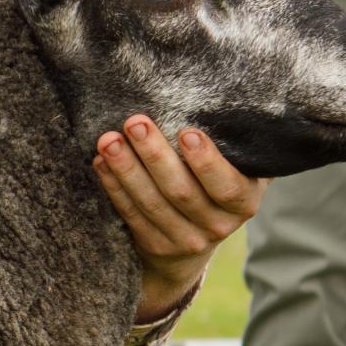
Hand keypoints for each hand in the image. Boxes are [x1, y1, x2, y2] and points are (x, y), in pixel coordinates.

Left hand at [94, 117, 264, 319]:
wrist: (198, 237)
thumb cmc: (220, 183)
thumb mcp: (242, 168)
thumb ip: (237, 145)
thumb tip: (222, 100)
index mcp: (244, 204)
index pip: (227, 186)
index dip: (207, 162)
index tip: (186, 132)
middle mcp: (218, 226)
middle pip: (181, 192)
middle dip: (155, 155)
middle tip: (135, 123)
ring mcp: (186, 240)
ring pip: (151, 203)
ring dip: (127, 169)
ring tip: (109, 140)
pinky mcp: (155, 245)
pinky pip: (131, 214)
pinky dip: (114, 187)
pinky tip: (102, 163)